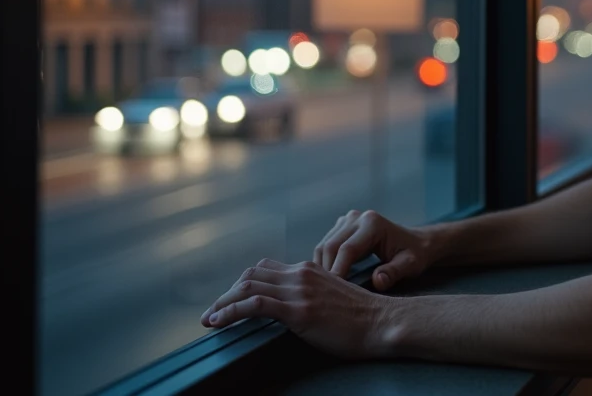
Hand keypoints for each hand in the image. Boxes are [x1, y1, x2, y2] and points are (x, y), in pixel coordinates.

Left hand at [200, 259, 396, 358]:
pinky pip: (254, 305)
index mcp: (310, 270)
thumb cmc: (363, 317)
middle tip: (213, 312)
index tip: (231, 301)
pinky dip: (230, 312)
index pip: (265, 269)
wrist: (383, 322)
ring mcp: (299, 291)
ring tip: (209, 320)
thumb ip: (313, 294)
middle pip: (251, 275)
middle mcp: (301, 274)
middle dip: (228, 294)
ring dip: (222, 303)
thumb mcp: (334, 297)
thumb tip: (295, 307)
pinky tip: (218, 323)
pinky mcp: (298, 310)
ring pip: (247, 287)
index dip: (243, 284)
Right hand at [314, 209, 432, 290]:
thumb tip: (378, 281)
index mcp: (372, 224)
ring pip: (324, 246)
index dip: (338, 271)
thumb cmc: (415, 254)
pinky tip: (328, 281)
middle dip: (327, 271)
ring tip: (325, 291)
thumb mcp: (410, 265)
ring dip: (322, 268)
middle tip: (325, 296)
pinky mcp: (342, 226)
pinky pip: (325, 246)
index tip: (332, 294)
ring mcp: (348, 220)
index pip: (347, 249)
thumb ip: (394, 272)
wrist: (416, 242)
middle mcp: (357, 218)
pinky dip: (324, 263)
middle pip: (330, 246)